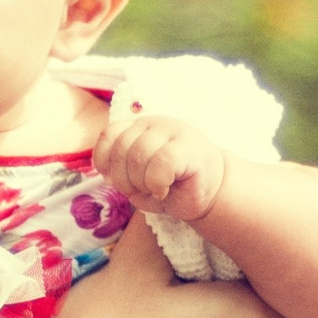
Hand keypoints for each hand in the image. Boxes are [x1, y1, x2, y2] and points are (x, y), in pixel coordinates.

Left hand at [94, 111, 229, 222]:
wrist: (212, 192)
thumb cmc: (173, 186)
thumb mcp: (139, 180)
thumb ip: (120, 172)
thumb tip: (109, 177)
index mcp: (138, 128)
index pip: (109, 134)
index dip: (105, 161)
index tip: (115, 180)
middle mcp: (154, 124)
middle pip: (121, 148)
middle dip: (123, 179)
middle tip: (140, 191)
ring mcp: (173, 131)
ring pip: (139, 155)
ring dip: (141, 183)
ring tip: (155, 190)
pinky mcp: (190, 146)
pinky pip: (161, 162)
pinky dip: (157, 183)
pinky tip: (164, 190)